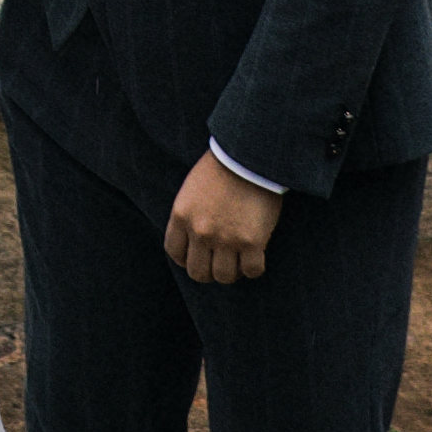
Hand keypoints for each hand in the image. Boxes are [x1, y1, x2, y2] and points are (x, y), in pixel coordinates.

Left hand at [165, 152, 281, 288]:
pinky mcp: (251, 242)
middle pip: (198, 272)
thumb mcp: (192, 189)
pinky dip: (254, 268)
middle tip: (221, 261)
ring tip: (239, 258)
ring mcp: (225, 239)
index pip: (174, 253)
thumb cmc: (222, 168)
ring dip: (232, 271)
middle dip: (209, 271)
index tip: (198, 256)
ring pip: (224, 277)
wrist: (249, 154)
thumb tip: (193, 241)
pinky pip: (252, 271)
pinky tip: (256, 255)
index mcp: (181, 215)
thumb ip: (189, 216)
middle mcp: (200, 231)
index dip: (186, 259)